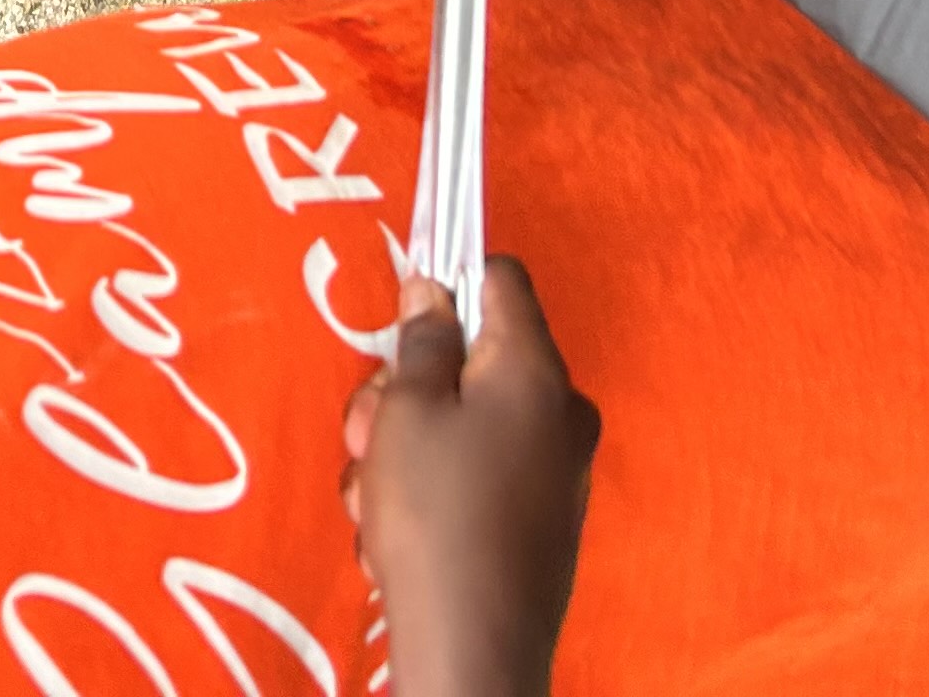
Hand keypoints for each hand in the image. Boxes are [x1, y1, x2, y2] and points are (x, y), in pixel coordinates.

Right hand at [342, 261, 596, 696]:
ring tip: (374, 500)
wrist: (473, 649)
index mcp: (535, 369)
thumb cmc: (433, 514)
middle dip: (406, 388)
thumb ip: (421, 340)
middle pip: (474, 359)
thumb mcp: (406, 410)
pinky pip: (477, 476)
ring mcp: (556, 472)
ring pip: (464, 424)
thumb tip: (435, 289)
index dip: (444, 283)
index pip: (499, 278)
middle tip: (367, 434)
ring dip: (407, 450)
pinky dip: (433, 493)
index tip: (398, 322)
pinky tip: (397, 536)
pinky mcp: (540, 523)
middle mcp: (560, 412)